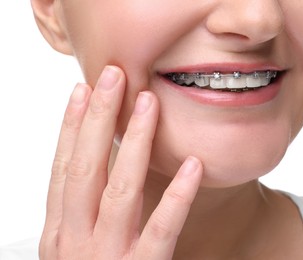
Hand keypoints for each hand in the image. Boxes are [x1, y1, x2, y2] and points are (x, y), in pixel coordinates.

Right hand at [39, 66, 202, 258]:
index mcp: (58, 233)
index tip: (81, 91)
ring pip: (120, 189)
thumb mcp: (77, 246)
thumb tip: (100, 166)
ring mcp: (106, 257)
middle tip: (112, 76)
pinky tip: (193, 165)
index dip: (70, 128)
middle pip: (85, 168)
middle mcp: (74, 241)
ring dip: (134, 142)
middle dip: (98, 119)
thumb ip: (85, 211)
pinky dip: (178, 196)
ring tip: (148, 103)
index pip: (63, 169)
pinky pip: (161, 229)